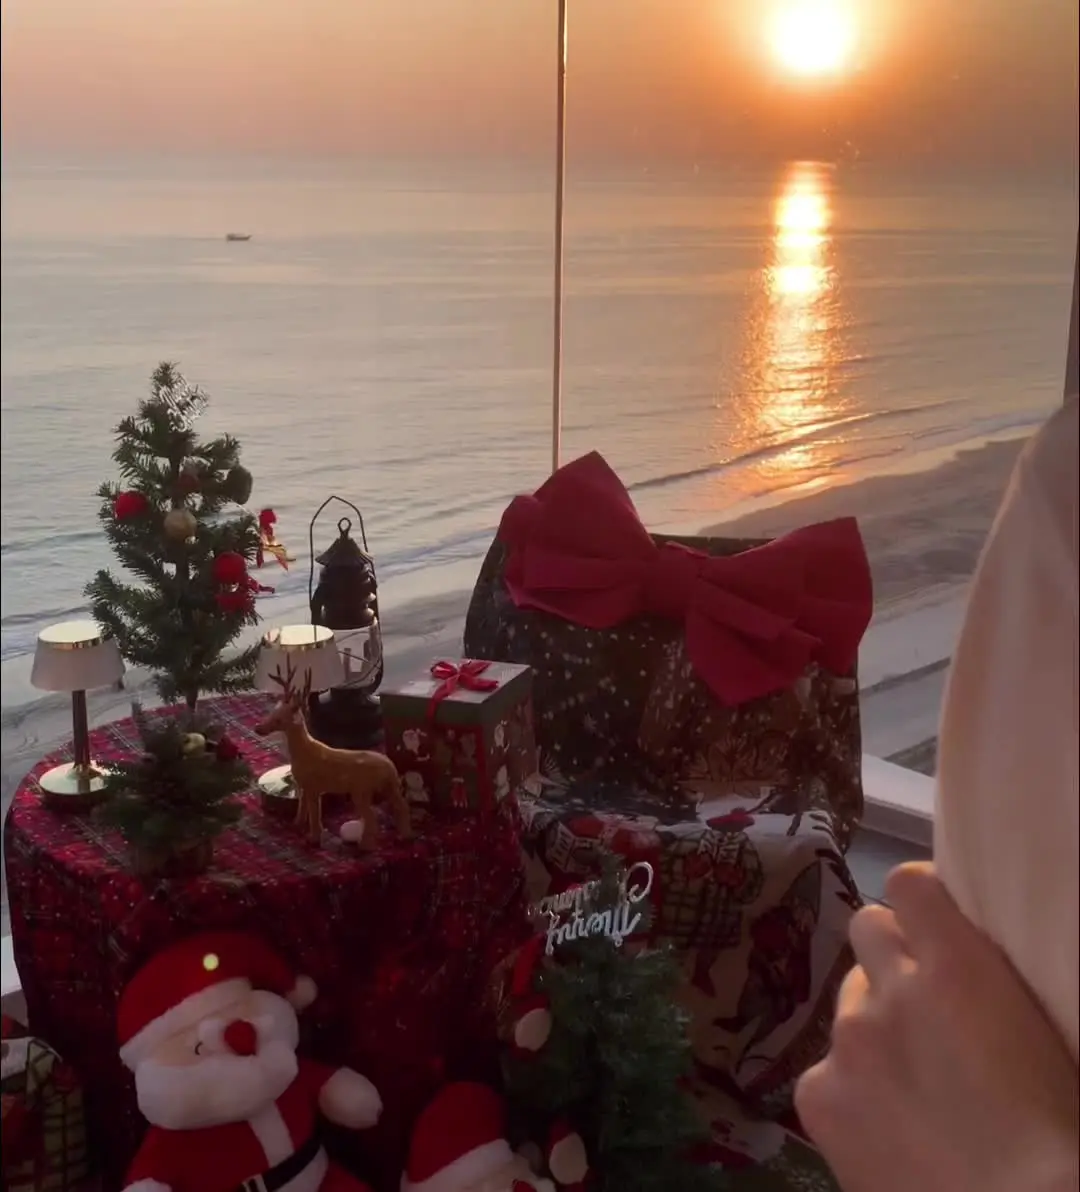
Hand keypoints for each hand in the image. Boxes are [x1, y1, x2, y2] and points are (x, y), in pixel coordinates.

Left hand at [795, 862, 1077, 1191]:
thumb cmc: (1054, 1135)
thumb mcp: (1040, 1034)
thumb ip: (990, 986)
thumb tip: (972, 973)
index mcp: (957, 969)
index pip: (909, 885)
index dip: (922, 901)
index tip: (938, 923)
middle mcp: (888, 992)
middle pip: (867, 929)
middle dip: (892, 953)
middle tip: (921, 998)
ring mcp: (845, 1044)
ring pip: (848, 1004)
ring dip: (874, 1023)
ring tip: (908, 1076)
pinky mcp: (816, 1097)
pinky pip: (825, 1071)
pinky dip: (849, 1089)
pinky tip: (882, 1127)